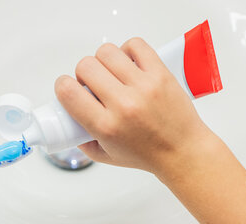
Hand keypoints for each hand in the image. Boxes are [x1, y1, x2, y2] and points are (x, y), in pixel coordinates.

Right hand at [55, 37, 219, 178]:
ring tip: (111, 74)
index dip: (62, 86)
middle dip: (83, 74)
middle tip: (92, 85)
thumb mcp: (104, 156)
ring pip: (107, 52)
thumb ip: (81, 139)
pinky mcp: (161, 73)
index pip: (68, 92)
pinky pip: (135, 45)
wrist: (182, 151)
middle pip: (86, 66)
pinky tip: (128, 65)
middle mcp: (123, 104)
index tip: (68, 89)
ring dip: (103, 61)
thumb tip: (66, 119)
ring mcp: (144, 86)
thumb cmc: (144, 155)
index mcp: (106, 126)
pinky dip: (126, 51)